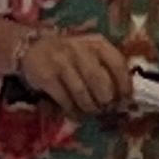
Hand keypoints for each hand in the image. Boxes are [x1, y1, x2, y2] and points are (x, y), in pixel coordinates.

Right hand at [18, 26, 135, 117]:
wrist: (31, 47)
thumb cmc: (69, 55)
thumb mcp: (90, 53)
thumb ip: (107, 68)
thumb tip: (124, 98)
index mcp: (96, 43)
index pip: (117, 64)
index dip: (124, 85)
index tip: (126, 101)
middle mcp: (80, 50)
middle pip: (100, 81)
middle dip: (106, 100)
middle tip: (107, 109)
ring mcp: (61, 62)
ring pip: (82, 93)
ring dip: (90, 107)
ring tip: (92, 112)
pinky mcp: (47, 76)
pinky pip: (65, 99)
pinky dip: (72, 111)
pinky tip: (76, 115)